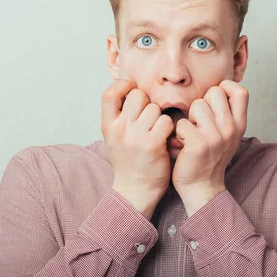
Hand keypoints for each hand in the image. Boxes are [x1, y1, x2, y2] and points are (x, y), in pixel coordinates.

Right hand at [101, 79, 173, 218]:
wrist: (135, 190)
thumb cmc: (127, 161)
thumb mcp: (113, 138)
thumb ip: (118, 116)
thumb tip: (128, 90)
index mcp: (108, 126)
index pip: (109, 93)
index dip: (123, 86)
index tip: (132, 90)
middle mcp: (119, 129)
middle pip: (137, 95)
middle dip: (147, 102)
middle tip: (149, 117)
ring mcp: (136, 136)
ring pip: (154, 108)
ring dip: (159, 117)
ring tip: (156, 131)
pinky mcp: (153, 144)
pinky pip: (166, 121)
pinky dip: (169, 128)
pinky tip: (165, 138)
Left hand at [172, 80, 248, 215]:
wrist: (202, 187)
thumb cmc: (209, 157)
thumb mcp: (226, 134)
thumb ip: (225, 113)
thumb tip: (217, 87)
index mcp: (239, 124)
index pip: (240, 91)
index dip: (225, 88)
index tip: (214, 101)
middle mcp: (231, 129)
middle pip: (215, 92)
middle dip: (202, 103)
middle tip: (199, 122)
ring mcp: (216, 137)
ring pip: (197, 105)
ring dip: (189, 118)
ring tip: (191, 133)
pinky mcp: (199, 144)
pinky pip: (183, 123)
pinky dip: (178, 133)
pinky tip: (183, 144)